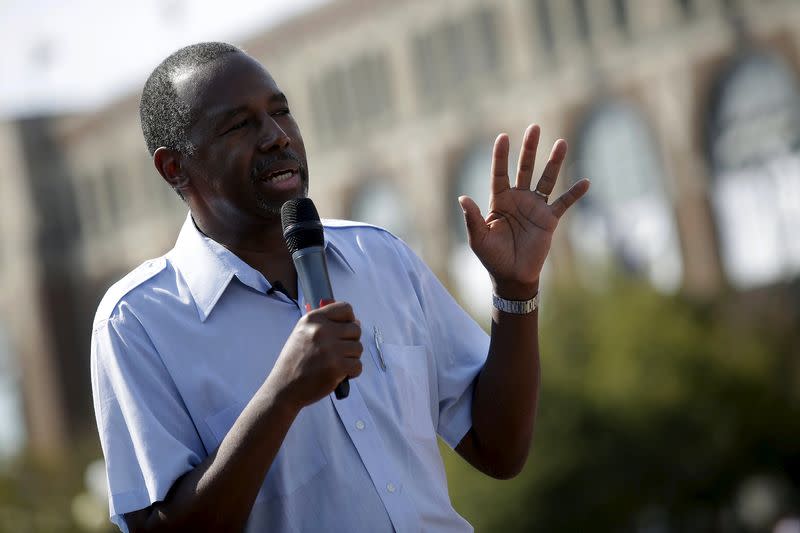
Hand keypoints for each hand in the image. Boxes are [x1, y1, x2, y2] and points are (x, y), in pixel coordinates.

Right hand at [269, 302, 362, 408]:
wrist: (284, 386)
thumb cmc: (294, 361)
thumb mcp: (302, 333)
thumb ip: (326, 324)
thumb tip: (355, 322)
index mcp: (313, 319)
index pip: (345, 309)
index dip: (349, 320)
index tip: (344, 330)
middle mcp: (322, 330)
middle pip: (355, 329)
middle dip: (351, 341)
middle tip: (338, 352)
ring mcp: (330, 349)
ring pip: (358, 348)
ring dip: (351, 358)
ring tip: (335, 363)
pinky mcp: (337, 367)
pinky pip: (358, 365)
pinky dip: (351, 372)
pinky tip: (339, 373)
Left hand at [458, 124, 589, 298]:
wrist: (512, 276)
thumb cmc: (492, 257)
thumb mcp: (478, 238)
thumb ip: (472, 218)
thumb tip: (462, 198)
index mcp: (499, 201)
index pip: (499, 174)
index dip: (500, 156)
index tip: (502, 137)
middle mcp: (518, 199)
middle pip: (525, 169)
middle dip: (529, 149)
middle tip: (534, 127)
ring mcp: (535, 207)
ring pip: (546, 179)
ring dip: (554, 162)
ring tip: (562, 143)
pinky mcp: (549, 219)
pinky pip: (564, 203)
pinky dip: (574, 194)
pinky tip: (585, 182)